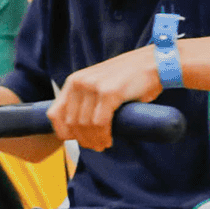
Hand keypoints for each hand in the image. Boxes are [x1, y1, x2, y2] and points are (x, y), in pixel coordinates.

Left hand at [48, 47, 162, 150]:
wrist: (154, 62)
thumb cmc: (129, 78)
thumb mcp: (99, 85)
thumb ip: (86, 100)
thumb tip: (75, 128)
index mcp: (73, 81)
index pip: (55, 113)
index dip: (63, 132)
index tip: (75, 141)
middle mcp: (79, 82)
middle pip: (71, 122)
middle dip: (82, 139)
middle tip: (95, 146)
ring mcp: (93, 86)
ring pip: (85, 125)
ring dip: (93, 140)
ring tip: (103, 145)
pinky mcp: (109, 92)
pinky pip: (100, 123)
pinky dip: (103, 135)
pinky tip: (108, 140)